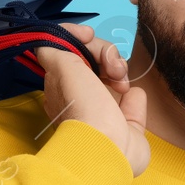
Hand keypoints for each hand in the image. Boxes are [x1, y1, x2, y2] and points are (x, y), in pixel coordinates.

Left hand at [36, 23, 149, 175]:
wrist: (109, 150)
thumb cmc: (84, 109)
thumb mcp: (62, 69)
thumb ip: (53, 49)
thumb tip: (49, 40)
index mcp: (62, 85)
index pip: (70, 50)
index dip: (80, 37)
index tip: (90, 35)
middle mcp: (81, 97)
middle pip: (95, 60)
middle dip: (105, 55)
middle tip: (112, 67)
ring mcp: (105, 111)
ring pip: (115, 75)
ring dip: (120, 71)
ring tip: (122, 85)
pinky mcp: (127, 124)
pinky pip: (134, 98)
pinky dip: (134, 95)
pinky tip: (129, 96)